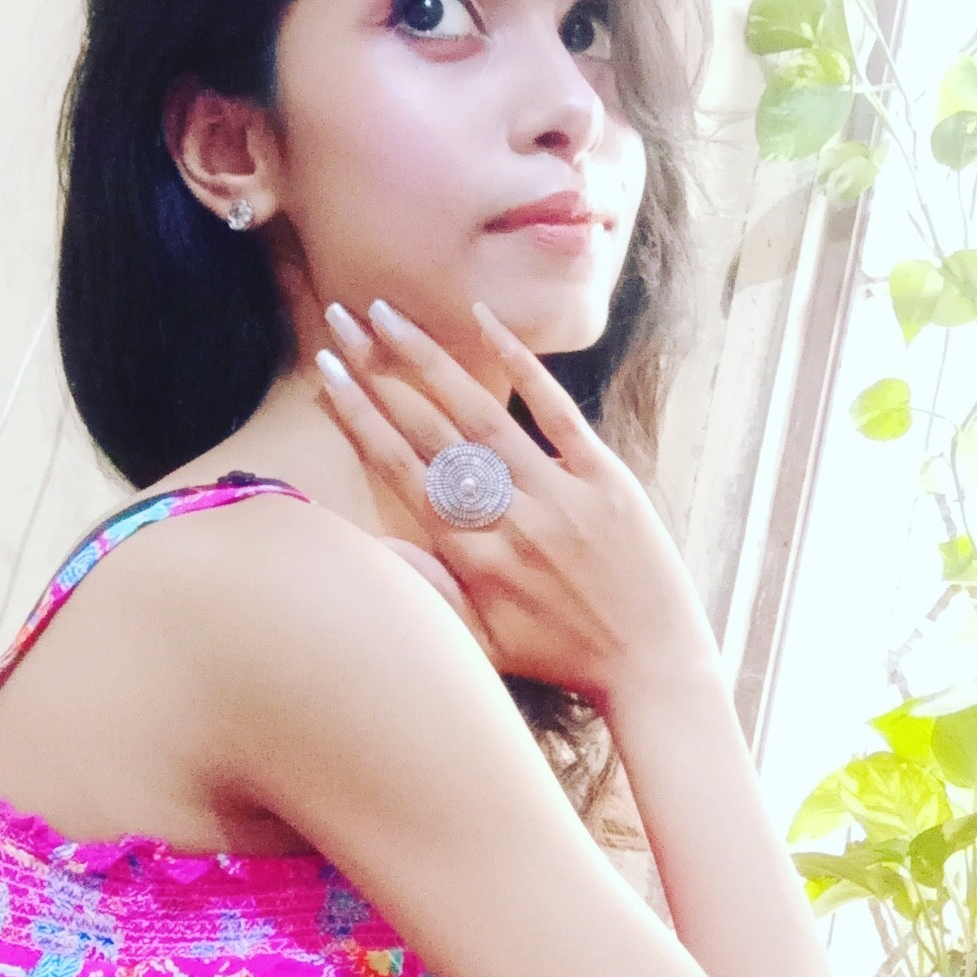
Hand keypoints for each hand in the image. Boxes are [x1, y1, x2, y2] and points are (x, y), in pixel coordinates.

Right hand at [316, 300, 718, 706]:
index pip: (399, 469)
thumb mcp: (480, 643)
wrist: (651, 661)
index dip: (358, 416)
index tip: (326, 372)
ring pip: (480, 413)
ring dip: (430, 359)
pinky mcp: (605, 478)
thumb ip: (423, 593)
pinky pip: (556, 412)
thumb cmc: (561, 655)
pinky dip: (522, 365)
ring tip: (389, 314)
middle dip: (379, 370)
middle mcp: (506, 518)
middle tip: (342, 317)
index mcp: (469, 556)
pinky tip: (486, 321)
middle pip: (428, 429)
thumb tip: (367, 547)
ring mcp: (557, 493)